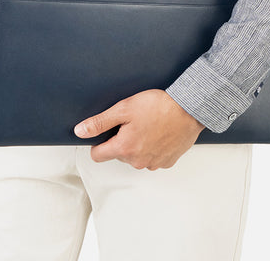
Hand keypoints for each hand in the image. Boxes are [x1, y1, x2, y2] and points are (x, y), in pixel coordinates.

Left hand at [74, 89, 204, 169]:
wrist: (189, 109)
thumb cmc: (159, 106)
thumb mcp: (124, 108)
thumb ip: (100, 122)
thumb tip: (80, 131)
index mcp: (124, 148)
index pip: (97, 155)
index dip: (98, 142)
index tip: (107, 132)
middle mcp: (138, 161)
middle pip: (118, 154)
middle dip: (121, 140)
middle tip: (133, 122)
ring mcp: (153, 163)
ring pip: (136, 157)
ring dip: (138, 145)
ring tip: (149, 125)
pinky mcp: (167, 162)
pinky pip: (153, 158)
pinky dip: (153, 148)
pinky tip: (159, 133)